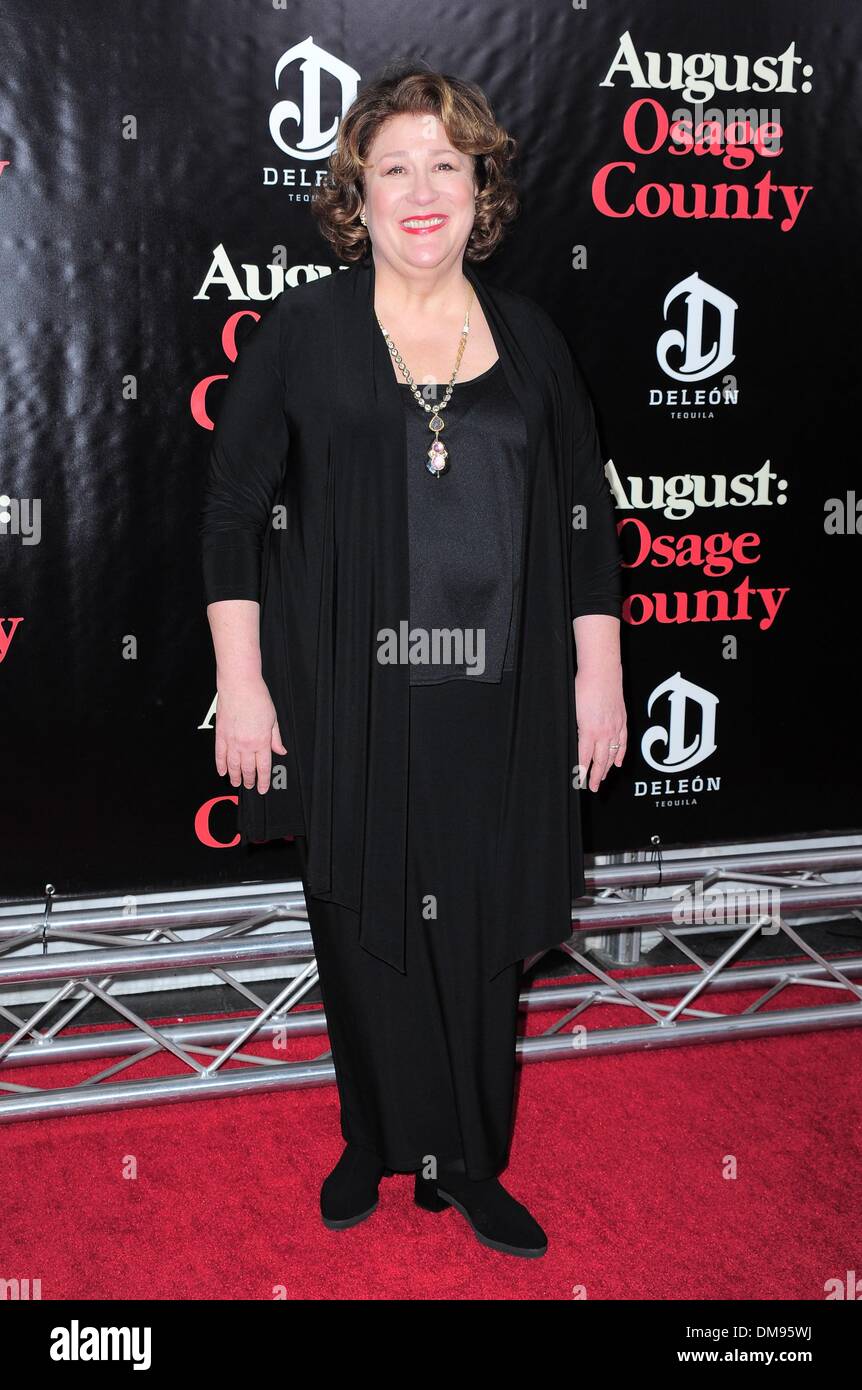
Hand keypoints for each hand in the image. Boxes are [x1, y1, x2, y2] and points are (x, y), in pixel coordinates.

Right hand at [214, 675, 286, 793]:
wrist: (239, 685)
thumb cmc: (257, 698)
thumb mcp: (273, 719)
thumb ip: (276, 738)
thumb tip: (280, 751)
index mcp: (262, 741)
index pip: (263, 767)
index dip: (263, 780)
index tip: (263, 788)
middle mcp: (246, 744)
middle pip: (247, 769)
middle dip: (249, 780)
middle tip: (250, 786)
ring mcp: (232, 740)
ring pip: (232, 765)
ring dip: (234, 776)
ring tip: (235, 783)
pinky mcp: (221, 734)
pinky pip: (220, 754)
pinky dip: (220, 765)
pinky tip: (222, 772)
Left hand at [574, 664, 626, 791]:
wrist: (602, 672)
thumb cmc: (584, 687)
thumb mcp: (573, 710)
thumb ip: (576, 728)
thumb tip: (575, 742)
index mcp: (589, 730)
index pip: (584, 757)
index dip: (583, 771)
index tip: (580, 782)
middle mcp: (604, 731)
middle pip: (600, 759)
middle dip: (596, 775)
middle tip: (593, 787)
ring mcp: (615, 726)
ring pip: (612, 753)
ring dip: (607, 767)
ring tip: (602, 778)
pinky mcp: (622, 720)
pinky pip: (623, 742)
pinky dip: (620, 754)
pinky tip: (618, 762)